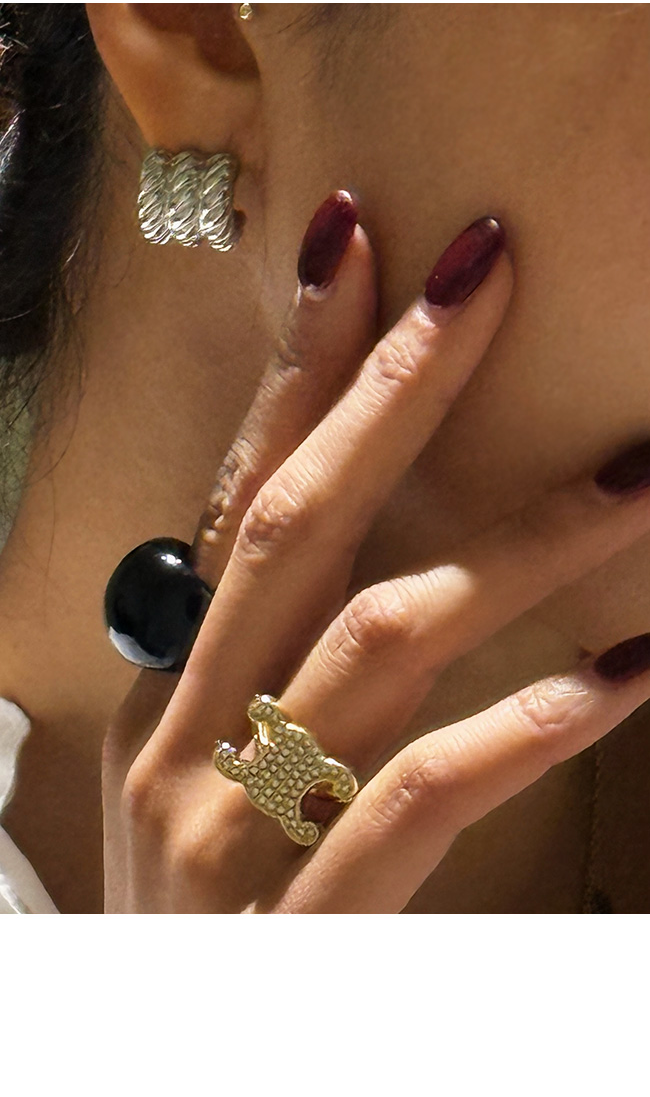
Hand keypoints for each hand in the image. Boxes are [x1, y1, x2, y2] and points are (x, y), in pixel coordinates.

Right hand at [102, 195, 649, 911]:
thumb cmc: (202, 915)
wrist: (160, 1070)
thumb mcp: (198, 775)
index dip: (296, 367)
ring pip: (385, 637)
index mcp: (169, 686)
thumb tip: (341, 555)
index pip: (239, 494)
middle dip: (392, 387)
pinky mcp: (301, 926)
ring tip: (640, 473)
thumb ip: (253, 668)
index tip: (359, 241)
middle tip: (490, 271)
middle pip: (300, 526)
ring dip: (523, 545)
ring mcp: (232, 829)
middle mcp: (186, 735)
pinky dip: (529, 725)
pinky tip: (627, 668)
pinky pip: (421, 797)